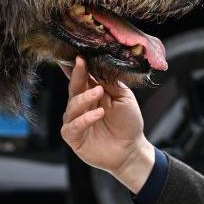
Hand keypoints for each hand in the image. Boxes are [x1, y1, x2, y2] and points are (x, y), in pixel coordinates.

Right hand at [60, 56, 154, 193]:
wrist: (131, 148)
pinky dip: (84, 119)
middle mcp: (80, 106)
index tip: (80, 55)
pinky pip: (73, 127)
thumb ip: (110, 83)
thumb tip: (100, 66)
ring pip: (72, 107)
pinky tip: (98, 114)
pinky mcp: (74, 138)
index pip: (81, 77)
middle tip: (82, 64)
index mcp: (90, 94)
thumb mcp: (123, 98)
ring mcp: (75, 121)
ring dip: (84, 98)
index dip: (79, 67)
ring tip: (98, 93)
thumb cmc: (128, 122)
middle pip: (73, 88)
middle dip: (76, 75)